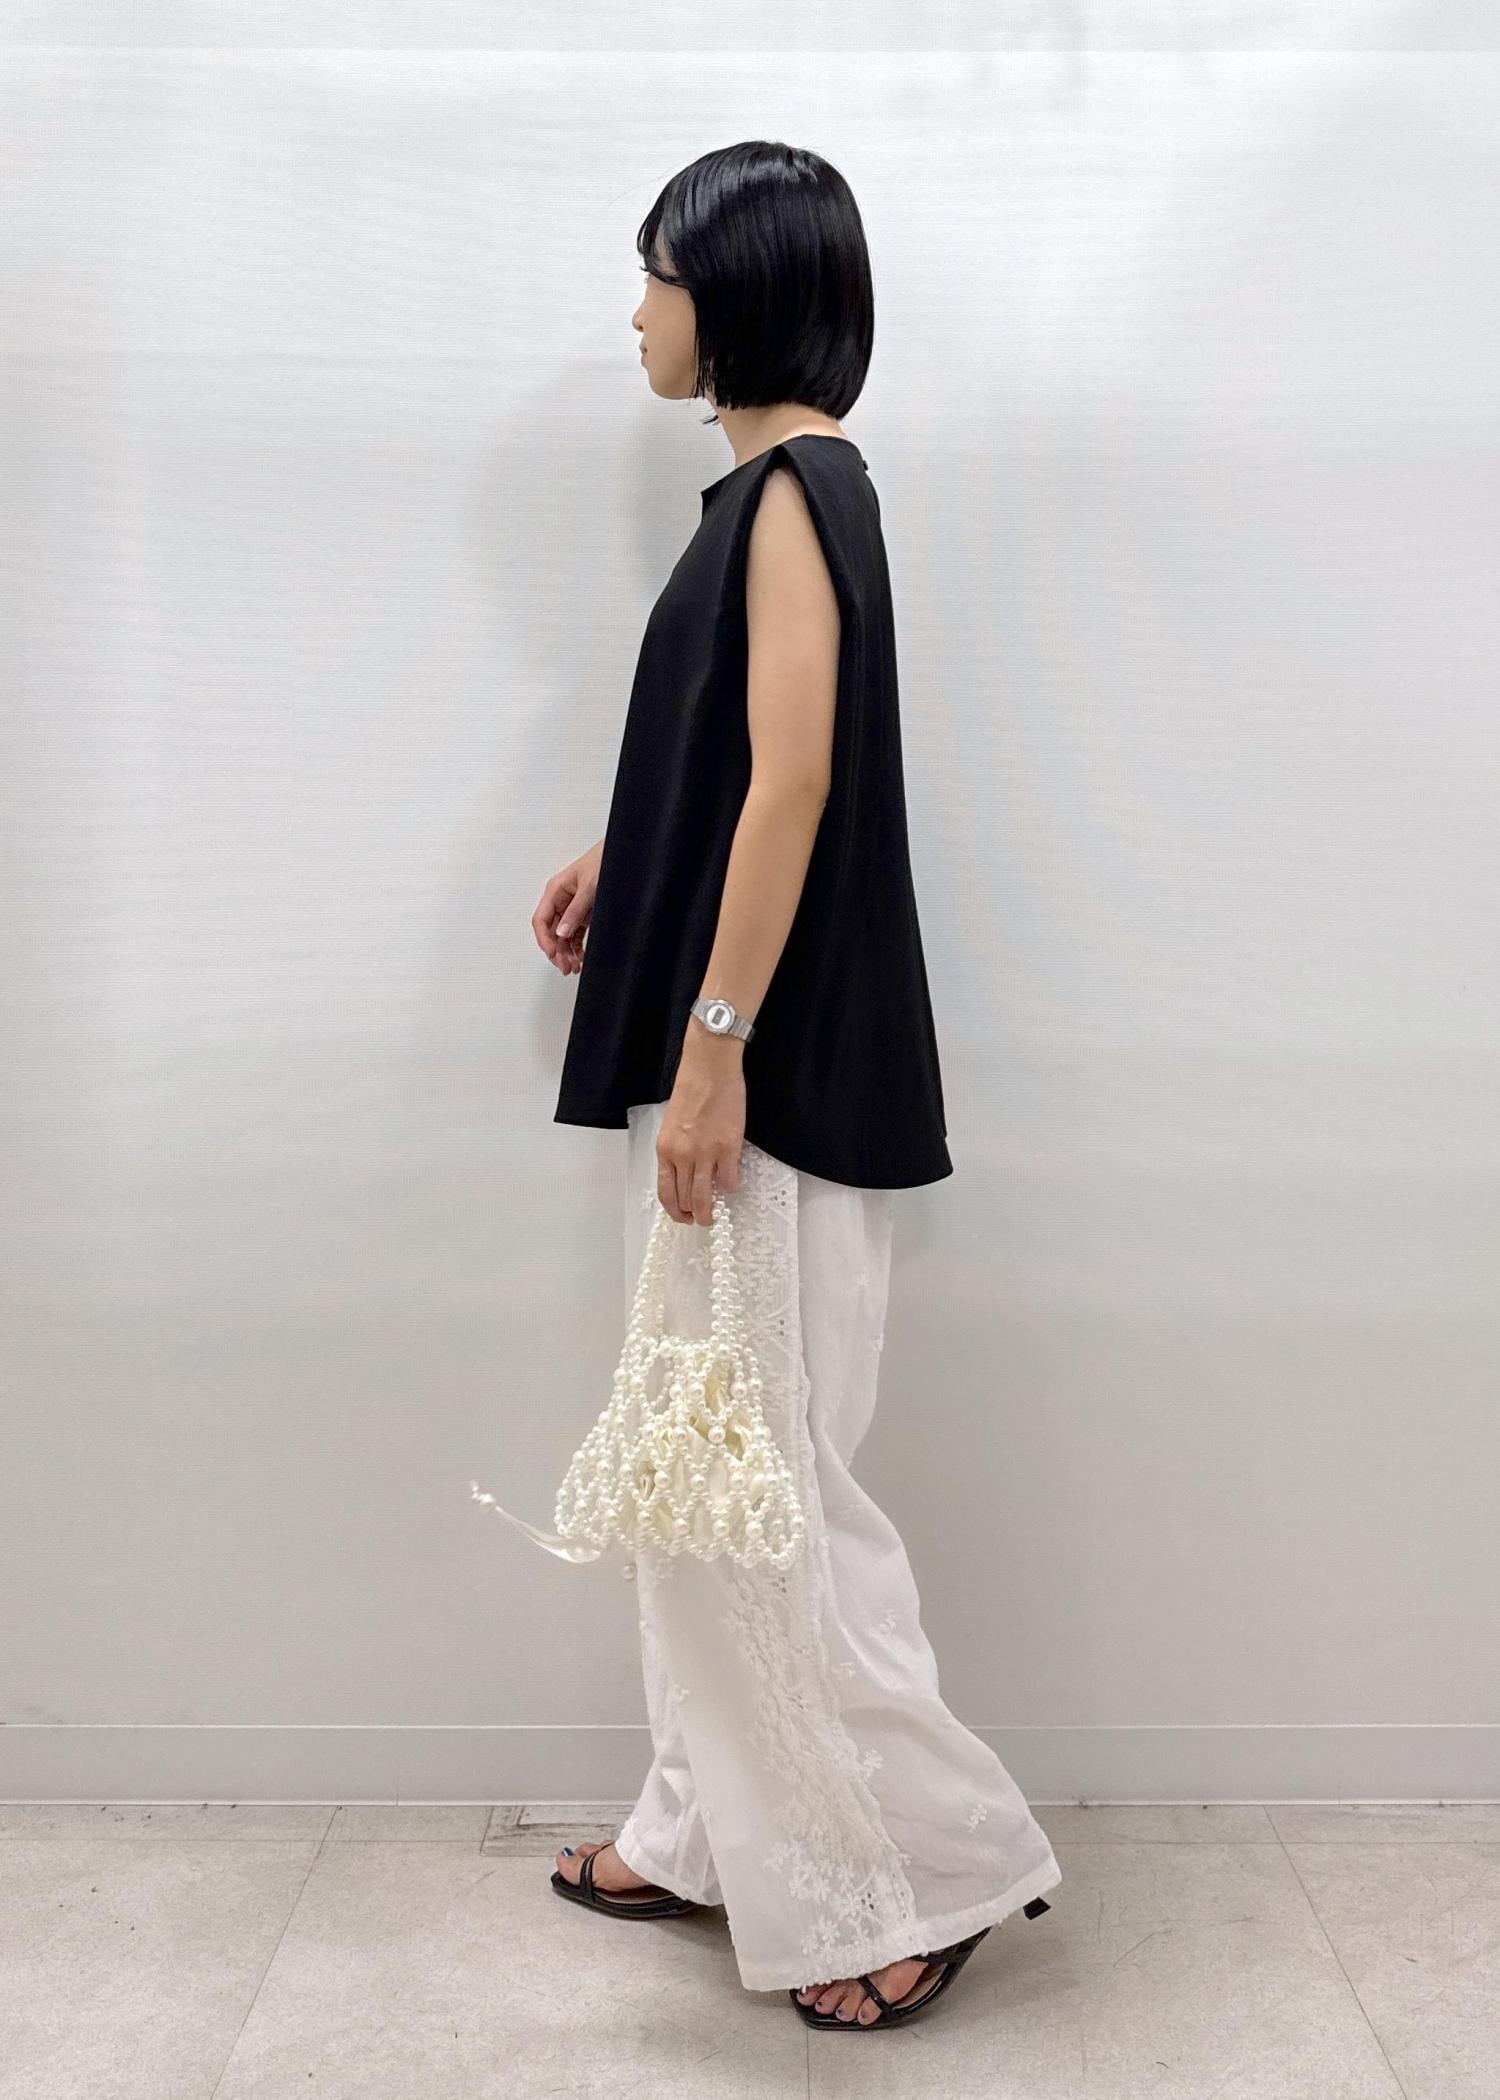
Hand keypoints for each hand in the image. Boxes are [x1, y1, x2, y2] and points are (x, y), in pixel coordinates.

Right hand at [533, 838, 604, 975]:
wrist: (621, 855)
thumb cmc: (603, 862)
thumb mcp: (589, 887)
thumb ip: (575, 910)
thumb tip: (561, 932)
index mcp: (555, 891)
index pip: (541, 920)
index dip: (544, 939)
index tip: (552, 954)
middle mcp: (561, 901)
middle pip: (551, 932)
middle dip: (556, 951)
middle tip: (565, 967)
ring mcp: (572, 908)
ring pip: (562, 936)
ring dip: (566, 953)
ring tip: (574, 967)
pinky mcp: (583, 914)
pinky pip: (575, 934)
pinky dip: (576, 948)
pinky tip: (580, 958)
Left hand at [656, 1029, 744, 1223]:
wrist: (710, 1068)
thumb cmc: (691, 1090)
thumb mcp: (672, 1125)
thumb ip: (676, 1151)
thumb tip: (686, 1175)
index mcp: (665, 1150)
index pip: (666, 1192)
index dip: (675, 1211)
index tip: (683, 1217)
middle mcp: (682, 1156)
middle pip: (687, 1199)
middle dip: (694, 1215)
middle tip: (701, 1219)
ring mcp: (706, 1153)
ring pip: (706, 1197)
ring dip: (710, 1211)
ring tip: (714, 1214)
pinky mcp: (728, 1148)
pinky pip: (729, 1180)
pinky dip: (731, 1187)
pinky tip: (731, 1182)